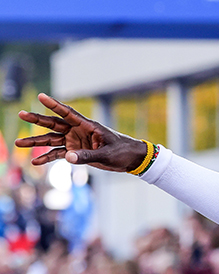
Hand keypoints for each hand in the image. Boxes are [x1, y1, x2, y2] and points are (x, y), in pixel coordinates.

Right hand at [15, 93, 147, 171]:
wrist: (131, 159)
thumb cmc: (122, 152)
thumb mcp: (106, 154)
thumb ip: (86, 156)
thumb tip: (68, 157)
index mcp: (88, 126)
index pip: (68, 113)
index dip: (54, 105)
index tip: (41, 96)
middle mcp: (78, 131)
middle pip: (54, 124)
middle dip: (37, 120)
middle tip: (21, 114)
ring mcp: (75, 141)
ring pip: (52, 140)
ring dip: (36, 142)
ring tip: (19, 143)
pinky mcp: (76, 152)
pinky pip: (59, 154)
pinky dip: (48, 158)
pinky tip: (35, 163)